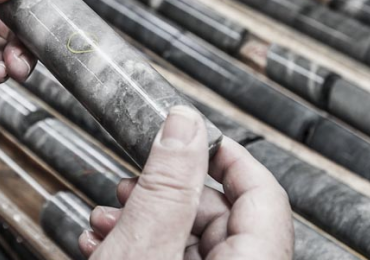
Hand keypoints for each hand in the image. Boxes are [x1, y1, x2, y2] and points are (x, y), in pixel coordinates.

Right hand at [79, 106, 293, 259]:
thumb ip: (167, 184)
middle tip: (128, 184)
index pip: (264, 192)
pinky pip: (171, 259)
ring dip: (140, 219)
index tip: (193, 133)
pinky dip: (139, 247)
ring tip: (106, 220)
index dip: (226, 154)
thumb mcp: (144, 247)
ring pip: (187, 239)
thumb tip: (184, 124)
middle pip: (217, 214)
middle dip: (163, 191)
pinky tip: (105, 244)